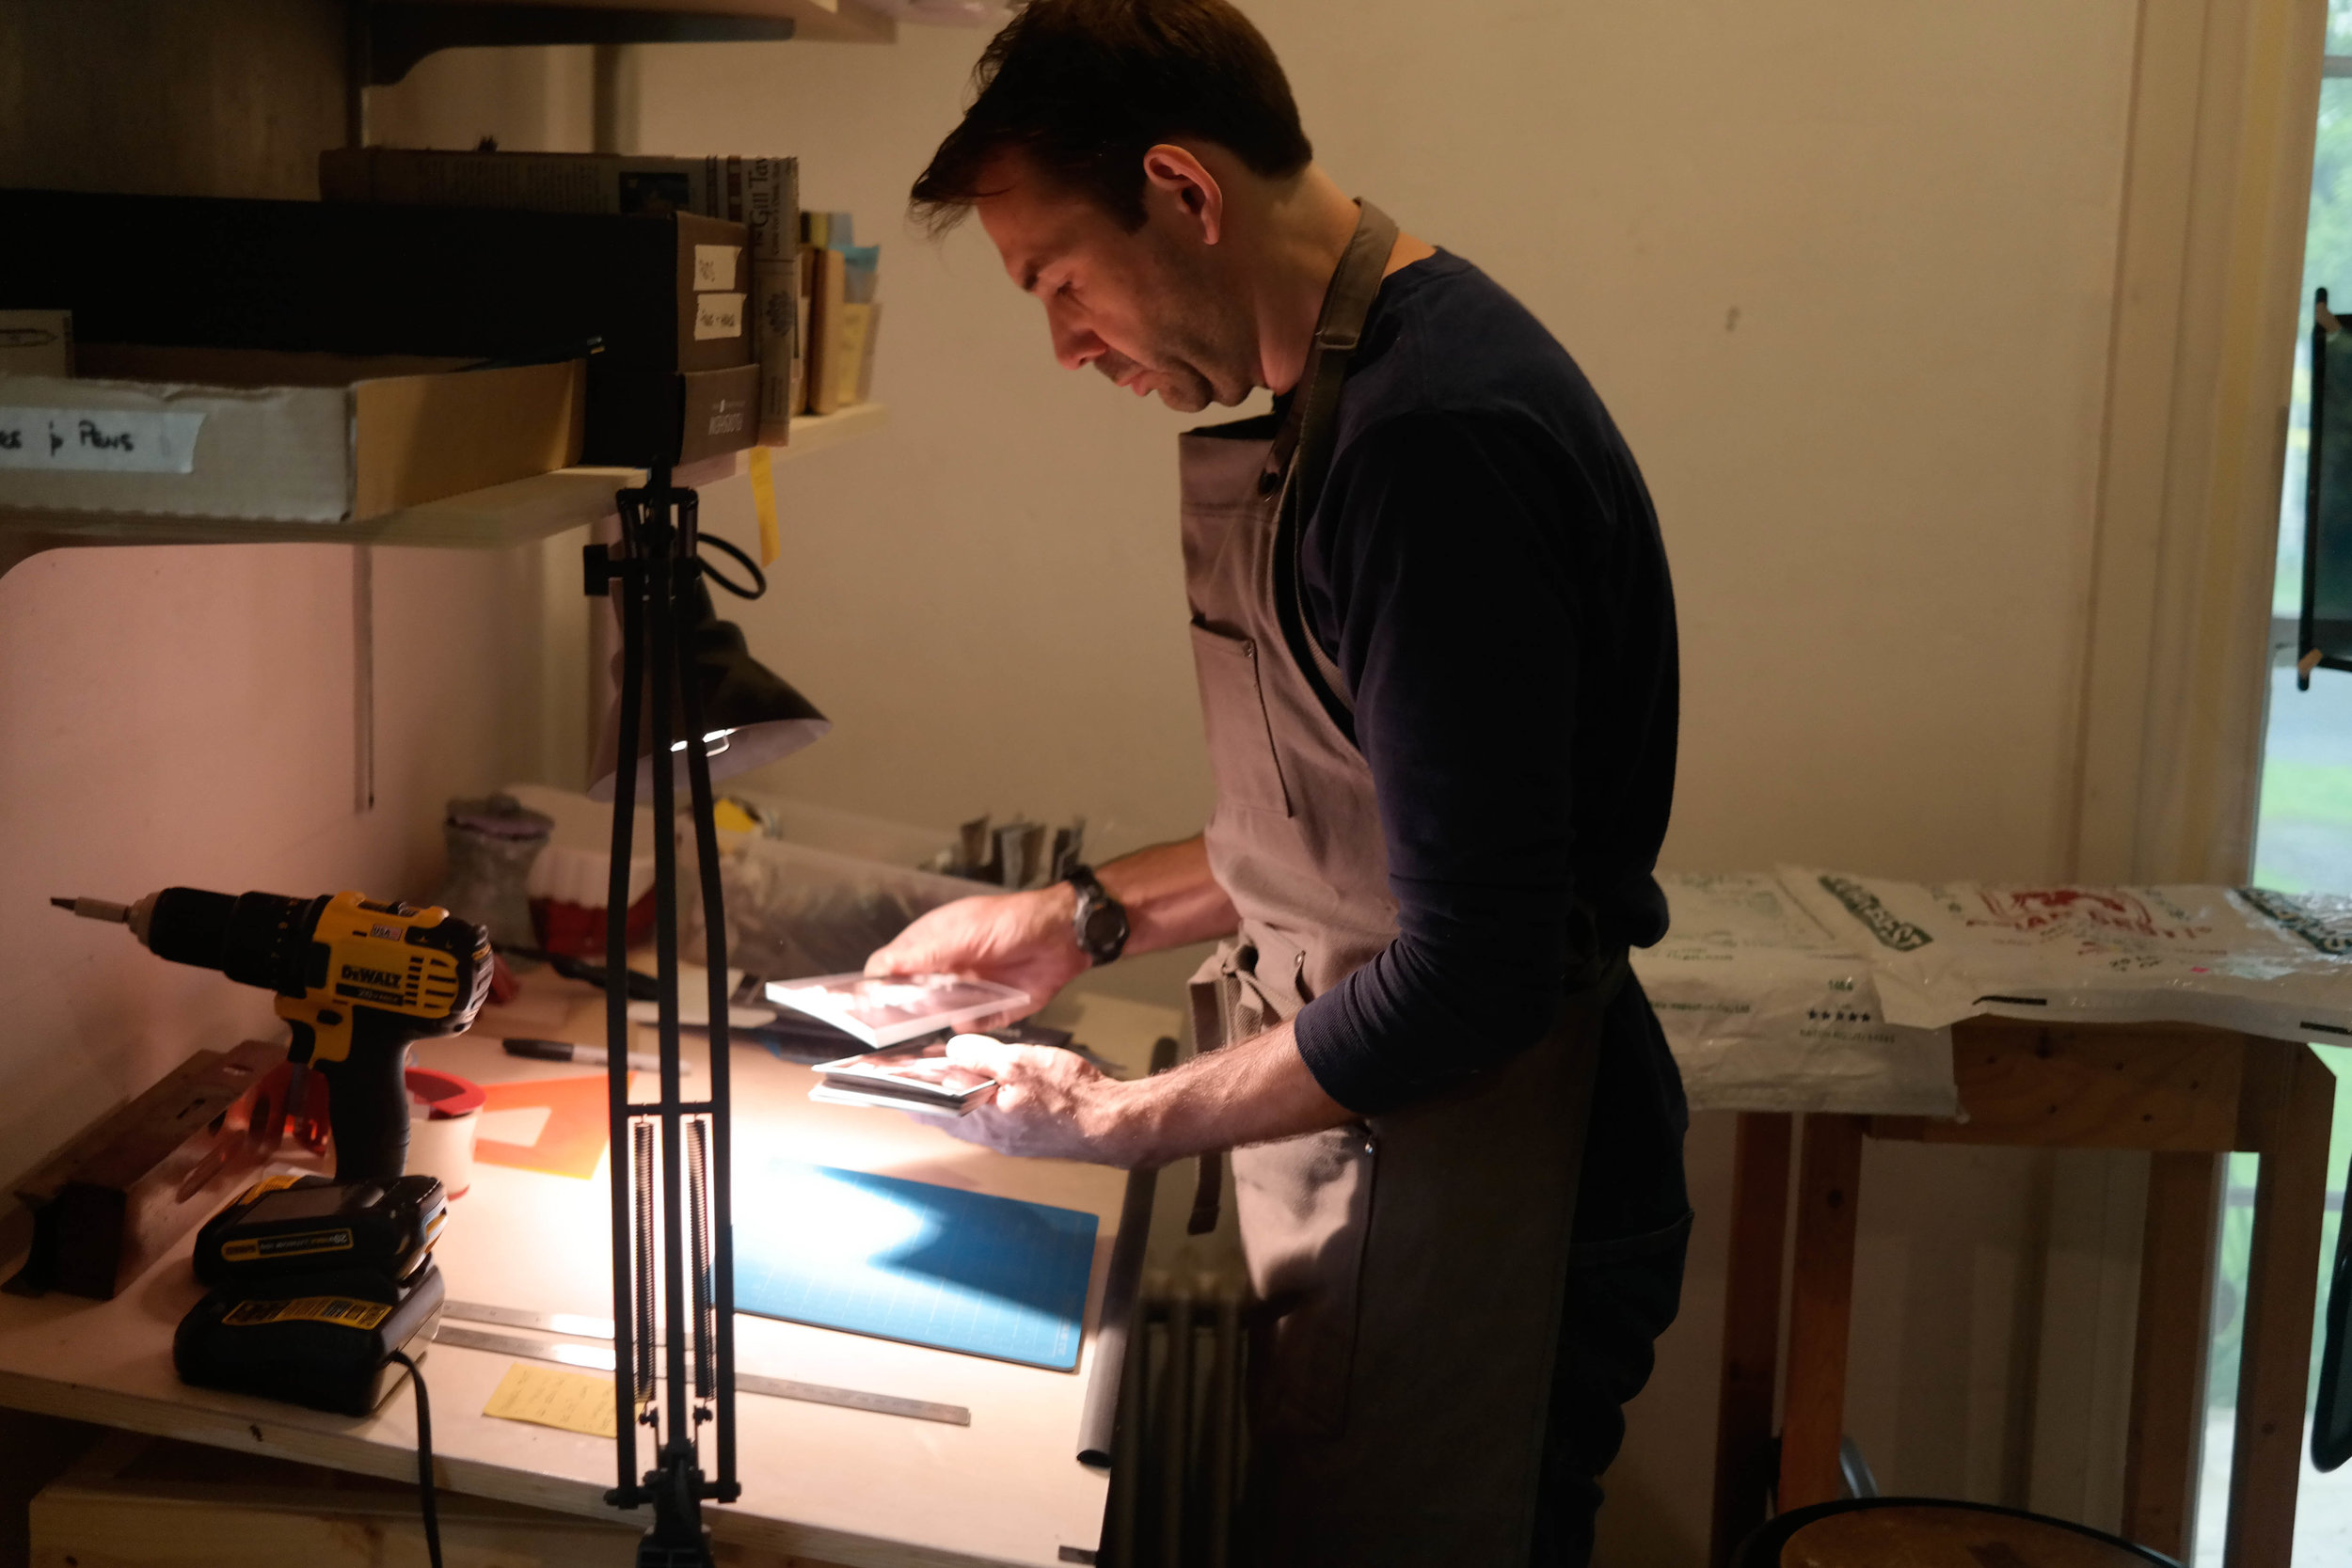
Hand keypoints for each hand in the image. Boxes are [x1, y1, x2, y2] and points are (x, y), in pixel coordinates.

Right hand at [865, 888, 1088, 1009]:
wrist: (1062, 937)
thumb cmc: (1010, 923)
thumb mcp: (961, 934)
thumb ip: (922, 954)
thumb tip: (878, 971)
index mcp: (930, 945)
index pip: (890, 968)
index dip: (876, 986)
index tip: (866, 1007)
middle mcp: (943, 969)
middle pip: (909, 997)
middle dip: (901, 1011)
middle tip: (891, 1027)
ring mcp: (965, 991)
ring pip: (936, 1016)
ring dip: (932, 1022)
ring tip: (924, 1031)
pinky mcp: (990, 1010)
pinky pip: (969, 1027)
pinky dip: (966, 1029)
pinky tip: (963, 1028)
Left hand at [906, 1035, 1160, 1168]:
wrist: (1112, 1123)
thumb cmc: (1069, 1095)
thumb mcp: (1018, 1062)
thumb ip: (979, 1055)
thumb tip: (951, 1049)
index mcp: (979, 1121)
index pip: (926, 1109)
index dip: (903, 1092)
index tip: (883, 1079)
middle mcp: (988, 1137)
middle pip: (944, 1114)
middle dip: (926, 1093)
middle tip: (911, 1071)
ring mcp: (1008, 1140)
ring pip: (968, 1116)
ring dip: (954, 1096)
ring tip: (945, 1072)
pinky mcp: (1026, 1136)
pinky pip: (991, 1118)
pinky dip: (980, 1100)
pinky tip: (988, 1085)